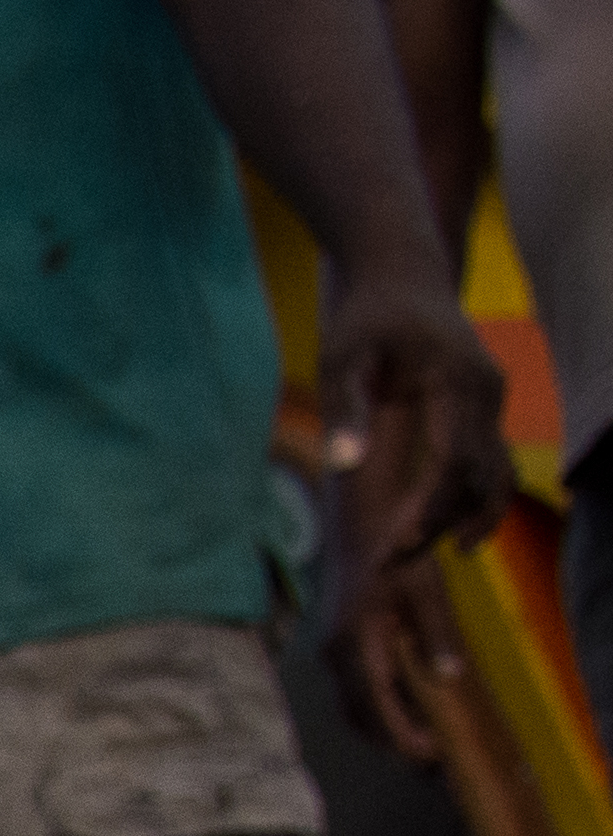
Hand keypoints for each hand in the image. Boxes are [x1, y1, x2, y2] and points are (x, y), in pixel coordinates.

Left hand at [321, 271, 514, 563]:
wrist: (400, 273)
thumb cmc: (364, 315)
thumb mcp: (340, 357)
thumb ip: (344, 410)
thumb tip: (344, 467)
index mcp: (455, 380)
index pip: (455, 461)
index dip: (431, 509)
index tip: (397, 544)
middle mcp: (486, 390)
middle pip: (479, 474)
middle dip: (443, 522)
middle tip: (397, 561)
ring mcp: (492, 396)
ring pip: (496, 469)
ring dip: (469, 515)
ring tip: (432, 554)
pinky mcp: (485, 402)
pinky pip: (492, 457)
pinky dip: (476, 494)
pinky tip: (451, 530)